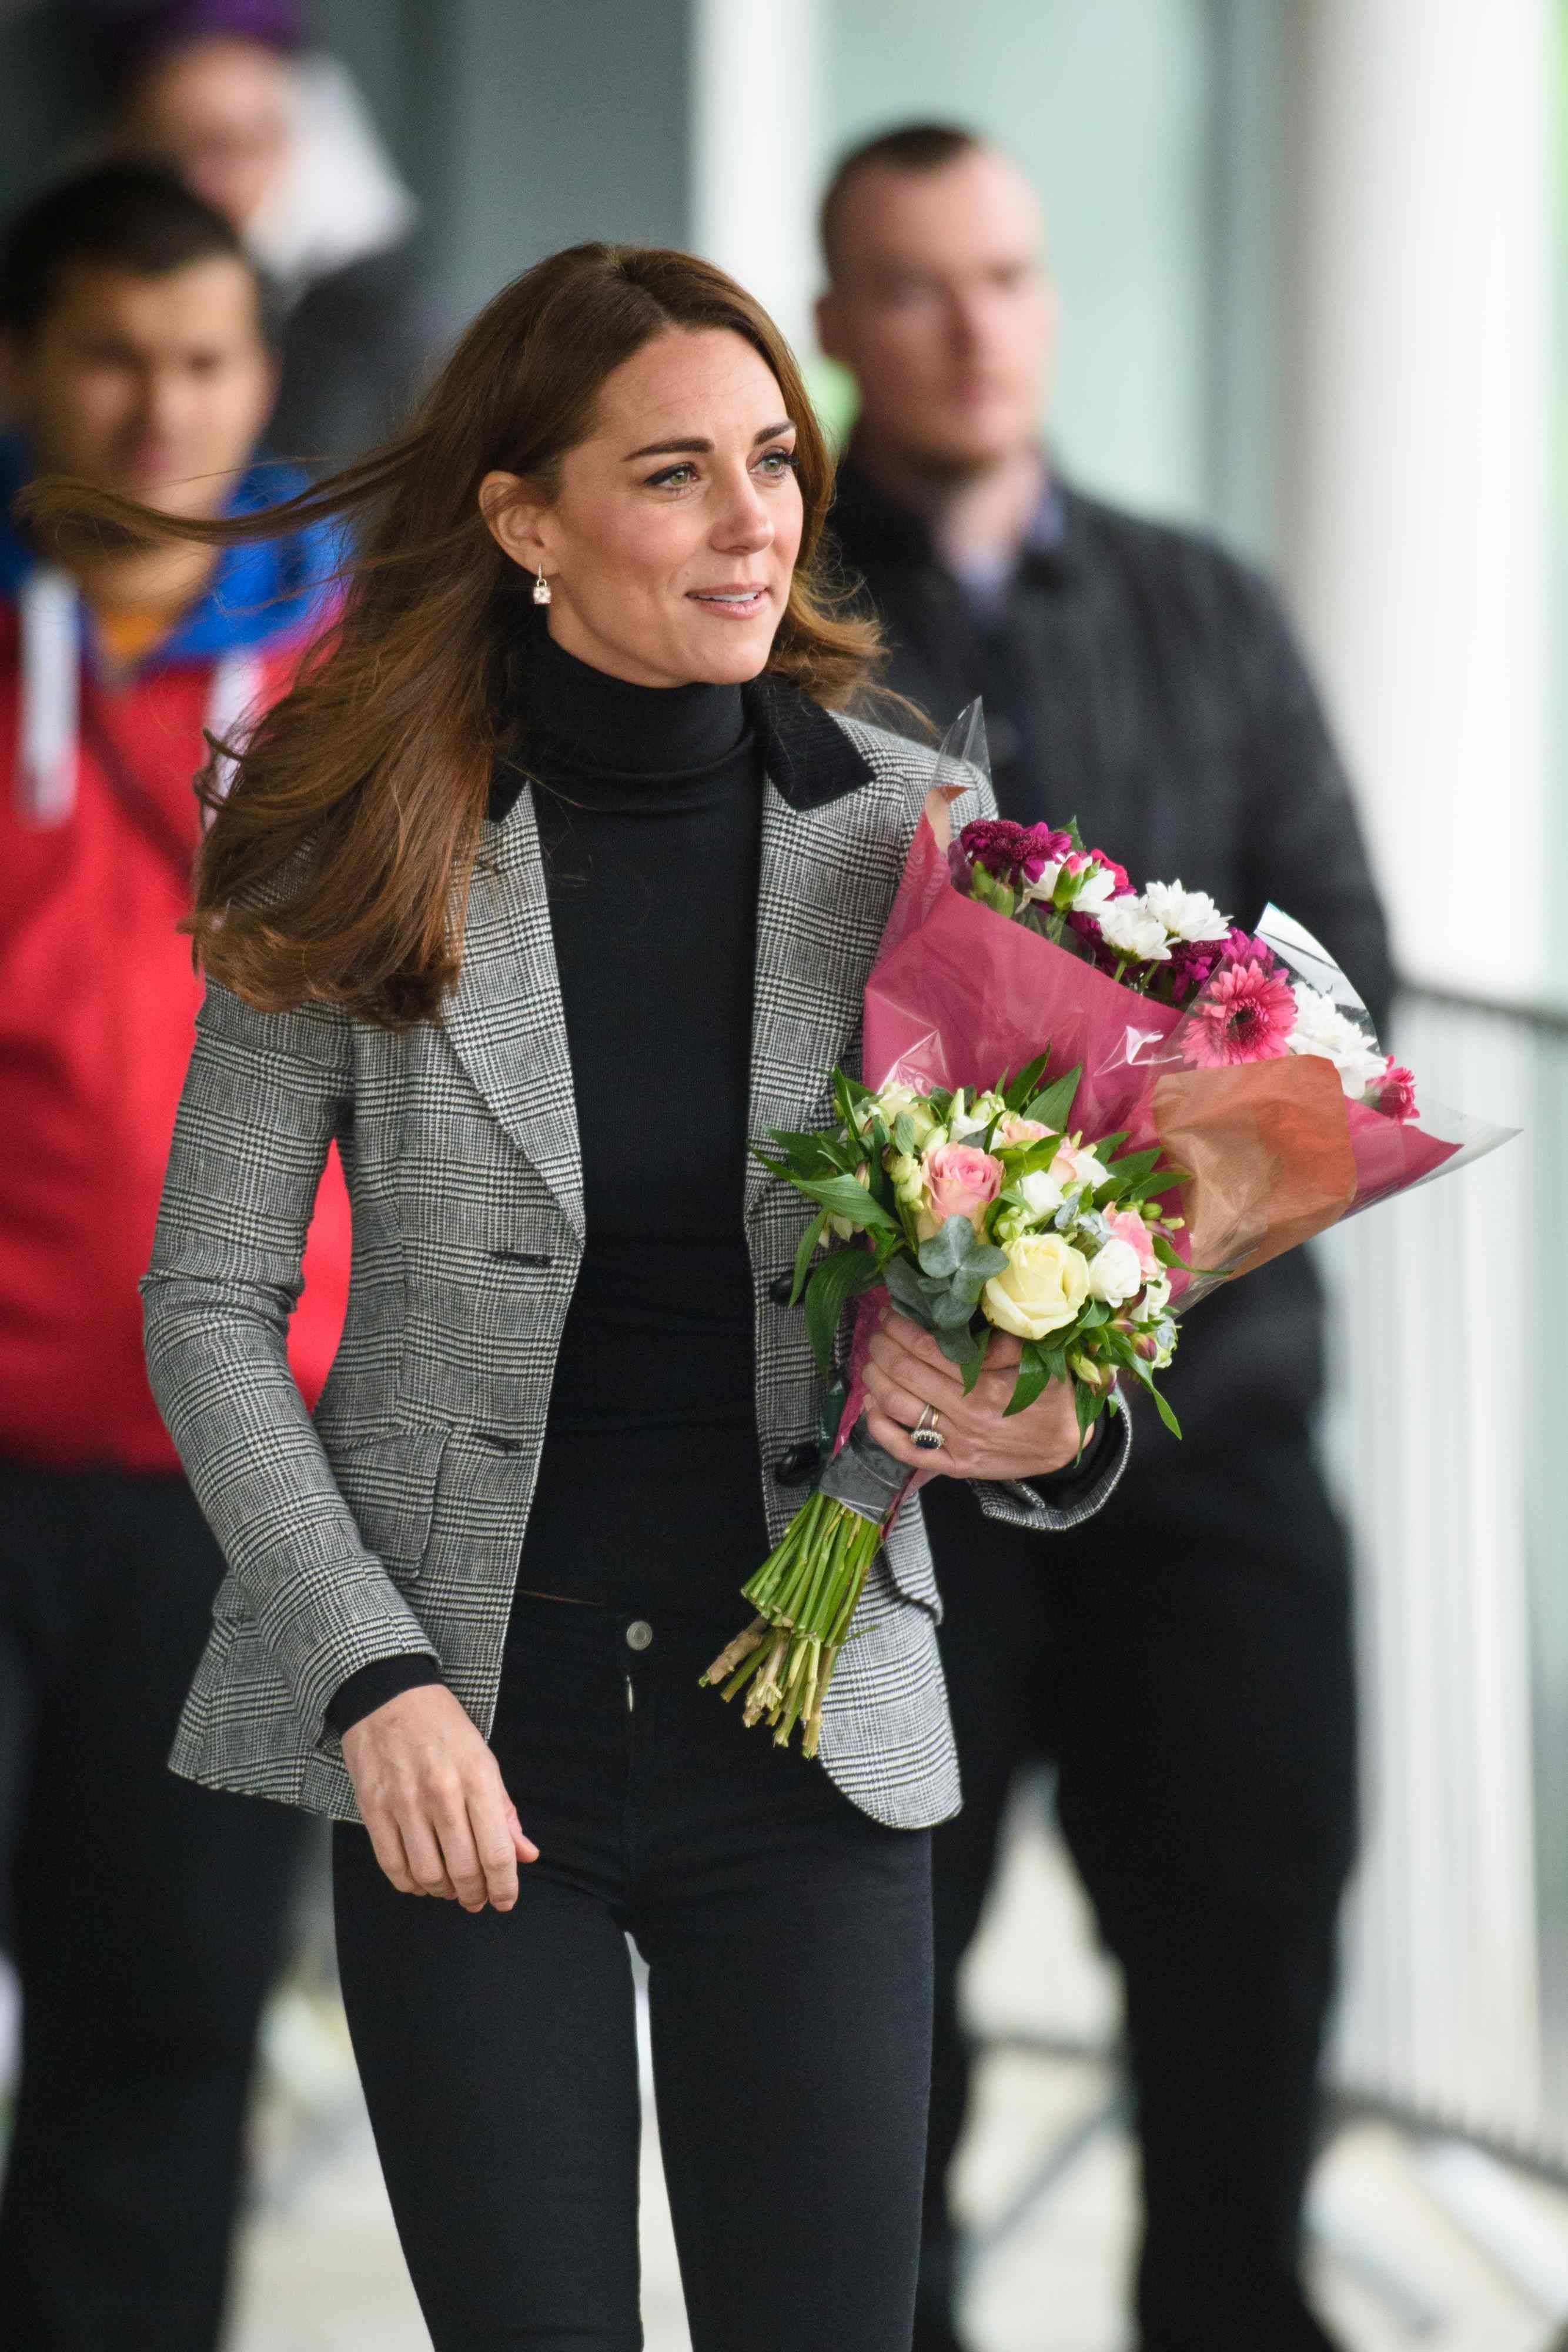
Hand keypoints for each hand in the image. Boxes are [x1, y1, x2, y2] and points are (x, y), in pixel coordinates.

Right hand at [341, 1684, 538, 1912]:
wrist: (388, 1696)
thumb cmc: (443, 1728)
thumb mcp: (484, 1760)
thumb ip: (505, 1811)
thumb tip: (526, 1855)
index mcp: (477, 1779)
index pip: (497, 1852)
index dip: (505, 1887)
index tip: (505, 1900)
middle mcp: (442, 1794)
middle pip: (464, 1870)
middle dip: (475, 1895)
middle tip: (478, 1898)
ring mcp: (404, 1803)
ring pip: (428, 1875)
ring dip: (444, 1891)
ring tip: (451, 1887)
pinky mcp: (373, 1810)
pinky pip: (394, 1866)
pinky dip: (411, 1884)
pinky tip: (422, 1879)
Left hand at [863, 1308, 1087, 1482]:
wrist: (1066, 1446)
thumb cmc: (1052, 1396)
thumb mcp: (1038, 1359)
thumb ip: (1002, 1341)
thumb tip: (962, 1321)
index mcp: (987, 1385)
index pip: (927, 1349)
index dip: (901, 1328)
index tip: (891, 1313)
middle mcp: (967, 1415)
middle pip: (905, 1373)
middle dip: (883, 1347)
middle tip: (878, 1332)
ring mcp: (957, 1444)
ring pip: (898, 1407)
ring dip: (876, 1379)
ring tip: (872, 1361)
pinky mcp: (953, 1465)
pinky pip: (906, 1450)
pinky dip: (880, 1428)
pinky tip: (871, 1406)